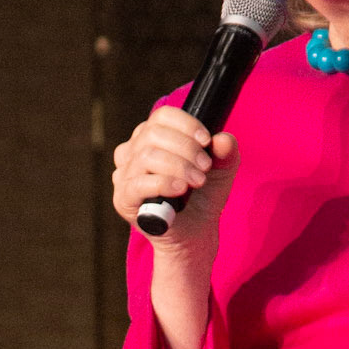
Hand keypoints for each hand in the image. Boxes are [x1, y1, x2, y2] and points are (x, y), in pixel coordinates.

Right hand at [112, 105, 239, 251]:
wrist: (196, 232)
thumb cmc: (203, 196)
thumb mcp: (221, 170)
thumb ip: (226, 152)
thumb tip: (223, 139)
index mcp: (151, 138)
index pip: (162, 116)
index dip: (186, 124)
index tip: (206, 141)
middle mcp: (132, 152)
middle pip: (153, 133)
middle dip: (186, 147)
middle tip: (205, 166)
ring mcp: (124, 175)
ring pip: (146, 156)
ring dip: (178, 165)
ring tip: (198, 180)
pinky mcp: (123, 199)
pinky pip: (137, 184)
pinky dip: (163, 183)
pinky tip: (181, 188)